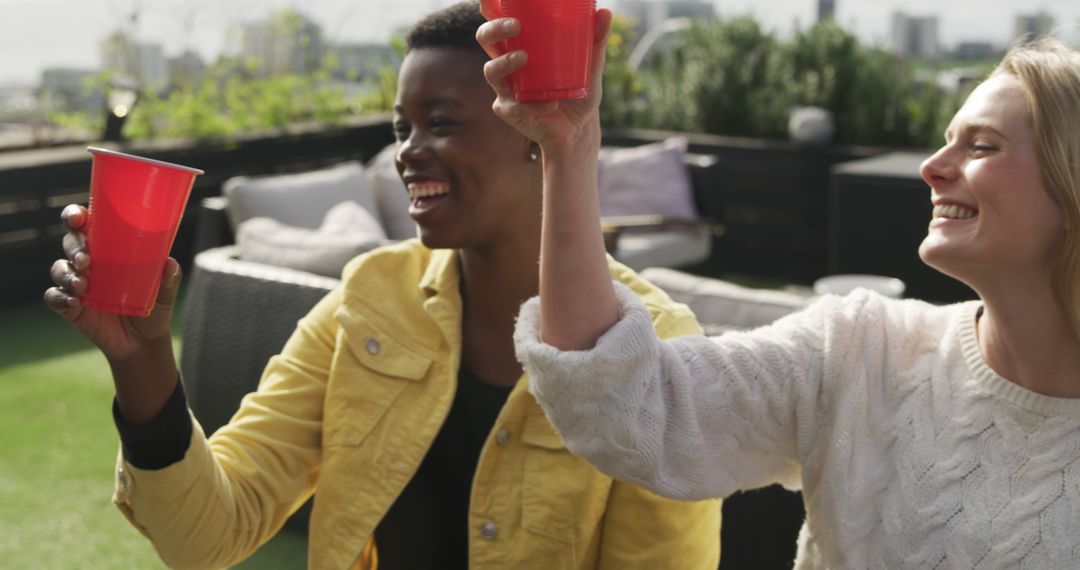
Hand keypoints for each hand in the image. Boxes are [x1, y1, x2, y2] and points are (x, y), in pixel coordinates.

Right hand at [43, 204, 180, 361]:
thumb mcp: (164, 293)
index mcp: (109, 249)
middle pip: (70, 243)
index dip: (75, 216)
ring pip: (59, 268)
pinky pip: (53, 297)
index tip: (78, 218)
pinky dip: (58, 298)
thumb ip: (169, 279)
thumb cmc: (153, 307)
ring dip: (66, 273)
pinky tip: (72, 302)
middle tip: (86, 259)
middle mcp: (89, 262)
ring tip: (82, 284)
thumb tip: (170, 263)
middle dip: (74, 246)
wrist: (143, 341)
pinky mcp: (70, 307)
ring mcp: (77, 284)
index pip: (86, 225)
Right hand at [476, 2, 612, 157]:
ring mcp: (506, 88)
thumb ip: (595, 41)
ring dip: (504, 62)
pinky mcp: (511, 112)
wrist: (579, 130)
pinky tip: (551, 104)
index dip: (490, 8)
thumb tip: (604, 12)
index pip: (499, 22)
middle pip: (486, 39)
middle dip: (495, 29)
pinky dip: (533, 104)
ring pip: (491, 71)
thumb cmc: (578, 92)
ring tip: (524, 58)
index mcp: (521, 45)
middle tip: (516, 26)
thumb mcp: (591, 66)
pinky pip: (514, 106)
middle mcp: (507, 63)